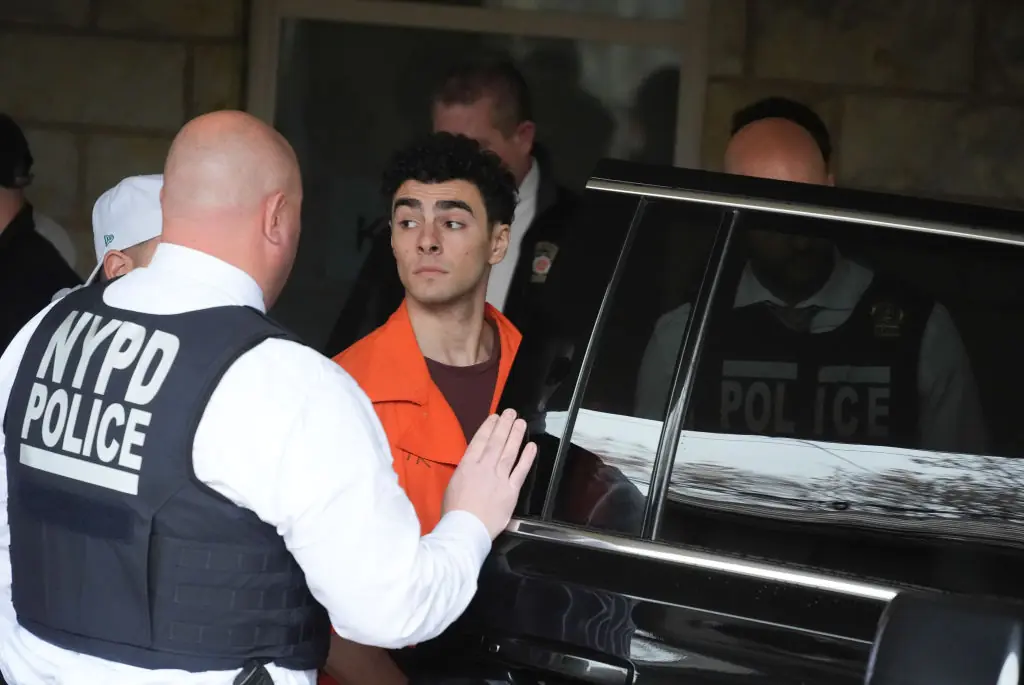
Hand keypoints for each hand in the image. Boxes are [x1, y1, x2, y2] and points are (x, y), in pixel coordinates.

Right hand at [442, 408, 536, 538]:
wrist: (466, 529)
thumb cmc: (454, 511)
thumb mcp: (453, 485)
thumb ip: (465, 472)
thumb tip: (473, 465)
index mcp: (467, 466)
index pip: (480, 441)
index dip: (488, 427)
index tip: (495, 417)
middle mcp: (484, 468)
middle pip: (496, 442)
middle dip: (504, 426)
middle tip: (511, 413)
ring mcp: (499, 478)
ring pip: (509, 452)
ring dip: (516, 436)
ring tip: (520, 423)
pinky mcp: (511, 491)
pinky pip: (521, 471)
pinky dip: (527, 458)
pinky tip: (532, 447)